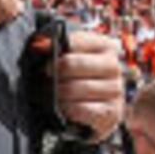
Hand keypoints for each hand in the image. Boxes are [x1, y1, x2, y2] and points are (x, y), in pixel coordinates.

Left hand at [49, 24, 126, 139]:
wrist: (96, 111)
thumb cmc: (80, 80)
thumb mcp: (71, 59)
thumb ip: (57, 49)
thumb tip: (39, 45)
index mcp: (104, 46)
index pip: (73, 41)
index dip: (54, 50)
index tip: (44, 61)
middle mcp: (113, 66)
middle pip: (71, 64)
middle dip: (53, 73)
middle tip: (44, 80)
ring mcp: (115, 90)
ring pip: (75, 88)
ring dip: (58, 94)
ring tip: (51, 95)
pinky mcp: (112, 112)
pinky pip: (82, 109)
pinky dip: (68, 109)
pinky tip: (63, 108)